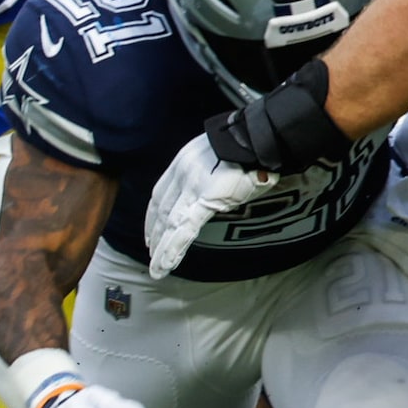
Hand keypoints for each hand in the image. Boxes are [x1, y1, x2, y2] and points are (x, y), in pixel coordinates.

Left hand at [143, 134, 275, 276]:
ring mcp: (191, 187)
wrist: (256, 139)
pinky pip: (185, 229)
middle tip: (152, 252)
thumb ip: (211, 175)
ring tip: (157, 268)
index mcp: (183, 161)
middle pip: (161, 209)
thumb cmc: (246, 148)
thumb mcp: (219, 158)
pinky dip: (174, 248)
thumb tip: (215, 191)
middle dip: (155, 233)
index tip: (151, 228)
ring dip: (162, 248)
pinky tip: (167, 263)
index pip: (160, 193)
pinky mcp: (205, 200)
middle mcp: (182, 174)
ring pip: (170, 224)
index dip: (153, 214)